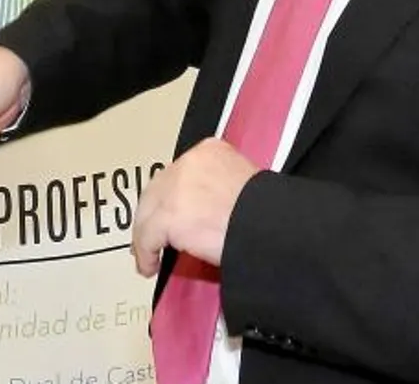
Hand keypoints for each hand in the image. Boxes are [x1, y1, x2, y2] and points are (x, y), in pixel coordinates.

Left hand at [131, 138, 259, 276]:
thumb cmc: (268, 214)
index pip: (179, 173)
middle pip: (157, 190)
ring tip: (148, 255)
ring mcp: (174, 188)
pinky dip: (146, 254)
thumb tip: (205, 211)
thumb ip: (220, 188)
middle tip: (151, 235)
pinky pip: (147, 238)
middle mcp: (188, 164)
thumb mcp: (245, 186)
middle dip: (153, 214)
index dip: (171, 196)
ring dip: (146, 235)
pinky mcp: (168, 216)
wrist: (272, 226)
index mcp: (209, 151)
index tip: (170, 212)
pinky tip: (150, 266)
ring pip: (148, 212)